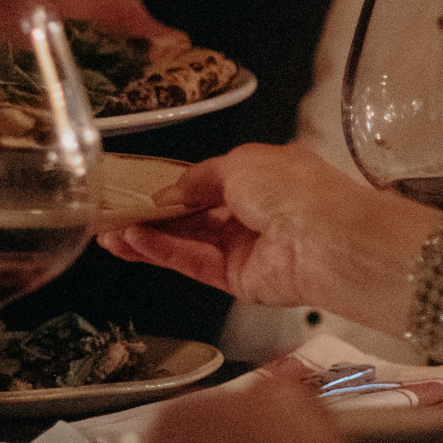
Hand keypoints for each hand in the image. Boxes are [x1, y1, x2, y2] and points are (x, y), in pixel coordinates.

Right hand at [97, 144, 442, 337]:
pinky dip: (161, 251)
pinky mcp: (237, 279)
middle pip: (190, 215)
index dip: (168, 185)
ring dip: (148, 235)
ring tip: (111, 230)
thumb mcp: (238, 163)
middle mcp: (253, 212)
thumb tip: (169, 191)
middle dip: (151, 213)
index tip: (134, 187)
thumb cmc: (300, 191)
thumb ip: (196, 178)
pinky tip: (134, 241)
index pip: (203, 182)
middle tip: (113, 211)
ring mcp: (244, 248)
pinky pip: (191, 262)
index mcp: (260, 176)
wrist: (331, 240)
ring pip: (185, 241)